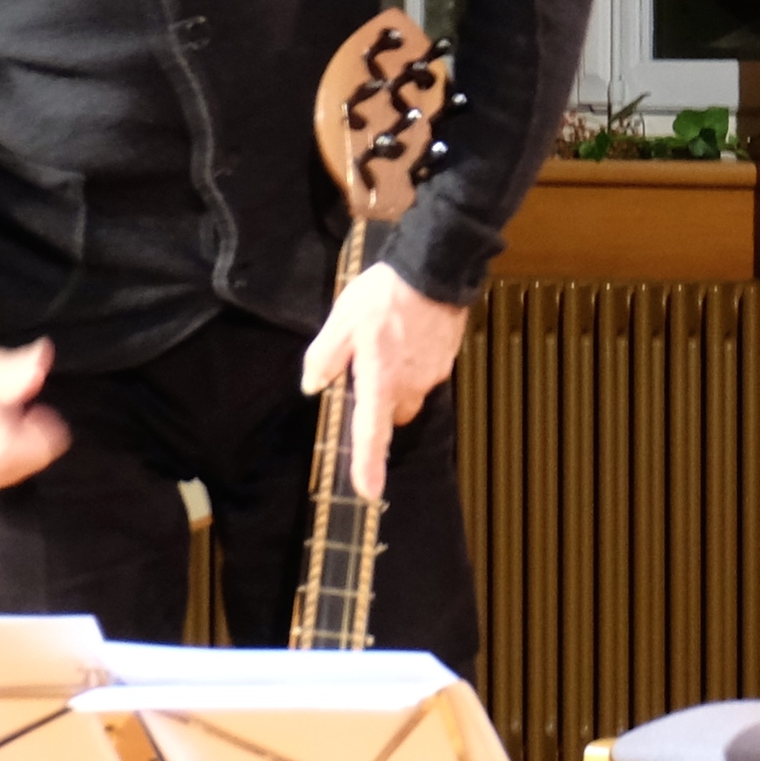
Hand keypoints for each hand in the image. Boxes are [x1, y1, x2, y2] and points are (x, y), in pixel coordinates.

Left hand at [302, 261, 470, 503]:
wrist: (435, 269)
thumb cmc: (382, 295)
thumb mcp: (340, 320)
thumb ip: (324, 356)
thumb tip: (312, 385)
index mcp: (380, 380)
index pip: (372, 432)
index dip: (368, 465)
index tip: (369, 492)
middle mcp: (409, 386)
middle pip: (393, 414)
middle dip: (380, 403)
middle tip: (365, 370)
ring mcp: (432, 376)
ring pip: (410, 394)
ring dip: (397, 382)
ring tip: (389, 344)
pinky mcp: (447, 361)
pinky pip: (425, 375)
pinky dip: (414, 365)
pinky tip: (408, 336)